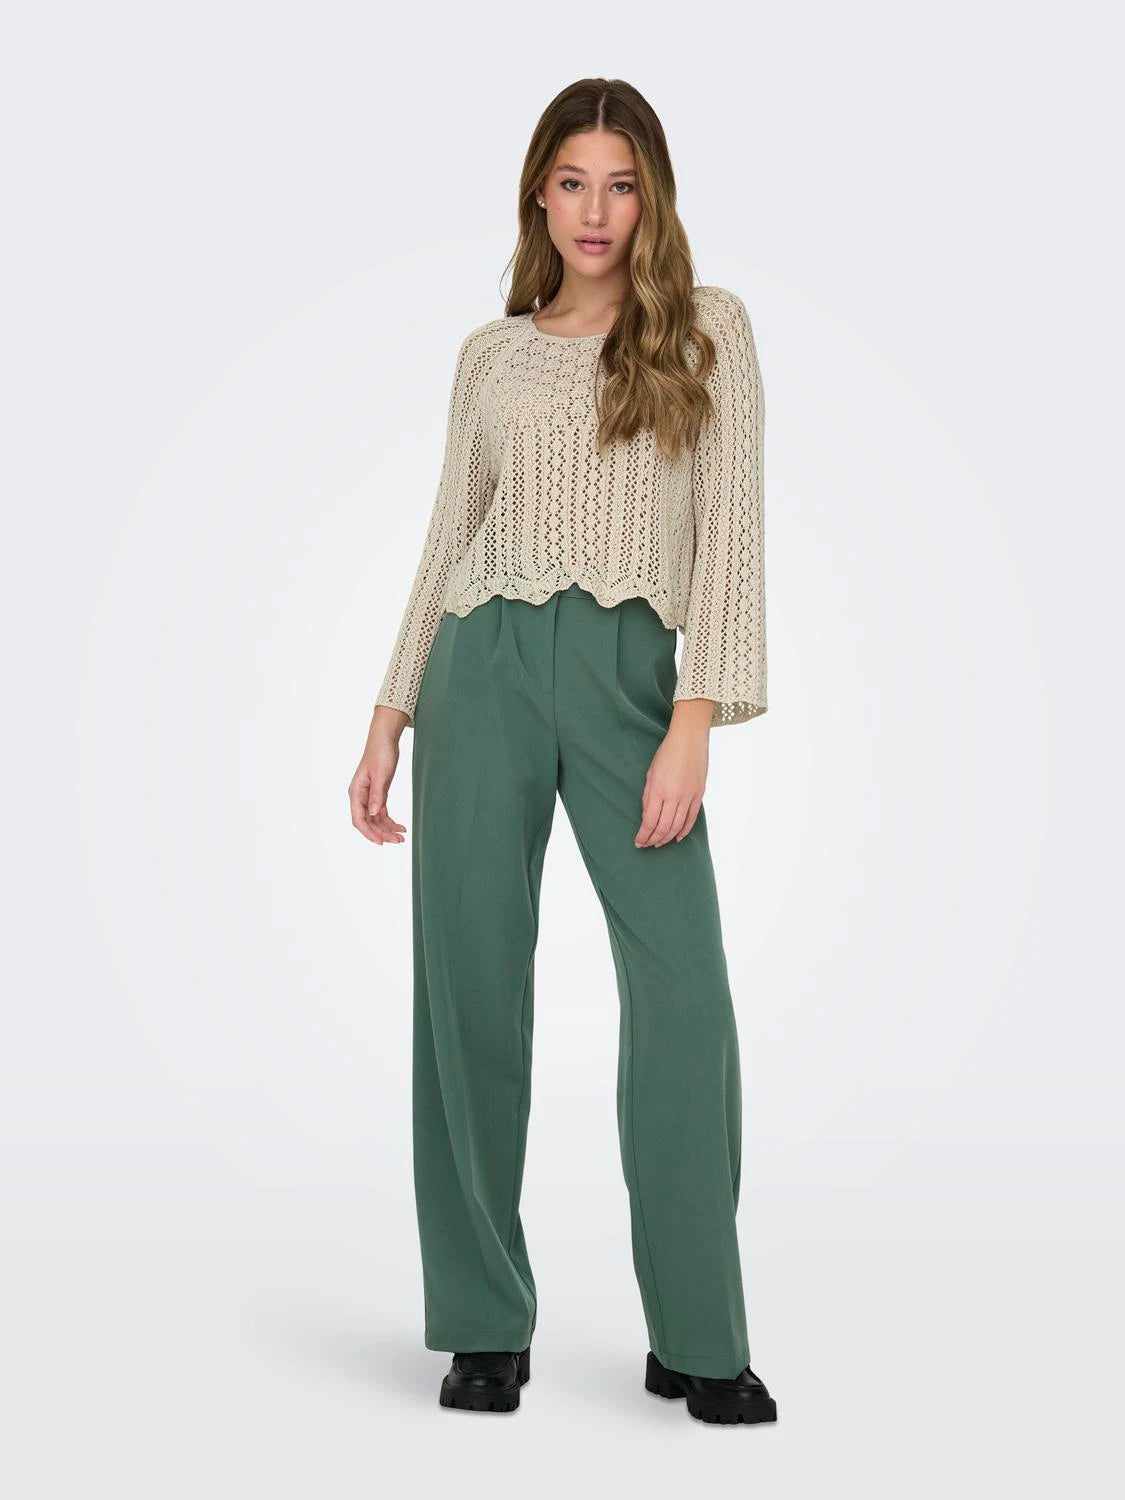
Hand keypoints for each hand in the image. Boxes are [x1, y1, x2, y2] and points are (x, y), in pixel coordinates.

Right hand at [350, 707, 409, 844]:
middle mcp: (360, 797)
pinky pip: (382, 813)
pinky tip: (400, 827)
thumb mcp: (381, 774)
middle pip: (368, 822)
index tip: (381, 842)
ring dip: (387, 829)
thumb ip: (377, 795)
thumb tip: (373, 814)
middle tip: (398, 841)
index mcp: (356, 792)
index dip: (369, 833)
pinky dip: (390, 821)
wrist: (385, 739)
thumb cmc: (380, 753)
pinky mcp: (378, 794)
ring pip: (376, 820)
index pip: (358, 819)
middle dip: (382, 833)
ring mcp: (369, 796)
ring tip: (401, 837)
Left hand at [634, 705, 711, 846]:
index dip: (643, 835)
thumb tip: (647, 816)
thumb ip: (648, 797)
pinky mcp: (699, 795)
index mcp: (658, 790)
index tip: (638, 842)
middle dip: (653, 839)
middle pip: (663, 828)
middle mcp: (674, 796)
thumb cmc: (666, 754)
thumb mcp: (650, 774)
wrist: (689, 739)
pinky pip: (691, 819)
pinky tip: (677, 837)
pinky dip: (684, 831)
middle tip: (647, 844)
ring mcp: (688, 797)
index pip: (649, 822)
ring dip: (667, 838)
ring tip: (659, 843)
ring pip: (677, 827)